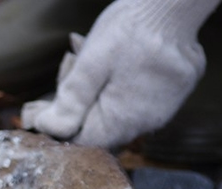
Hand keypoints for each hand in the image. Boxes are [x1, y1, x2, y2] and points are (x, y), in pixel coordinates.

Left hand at [21, 0, 219, 148]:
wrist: (175, 5)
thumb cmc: (132, 30)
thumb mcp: (91, 62)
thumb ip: (71, 99)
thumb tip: (48, 128)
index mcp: (123, 122)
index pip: (79, 142)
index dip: (59, 124)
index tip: (47, 101)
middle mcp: (146, 124)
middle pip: (96, 129)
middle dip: (75, 103)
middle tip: (71, 63)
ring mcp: (161, 111)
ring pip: (112, 115)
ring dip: (93, 93)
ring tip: (88, 55)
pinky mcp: (169, 97)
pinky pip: (132, 102)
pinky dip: (114, 86)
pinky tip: (110, 62)